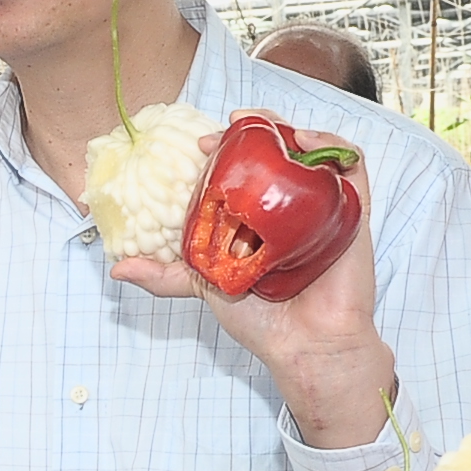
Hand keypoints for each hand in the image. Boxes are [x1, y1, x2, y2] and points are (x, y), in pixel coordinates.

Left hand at [108, 117, 393, 447]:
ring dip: (288, 127)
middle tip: (227, 130)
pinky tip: (306, 142)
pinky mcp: (352, 210)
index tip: (200, 147)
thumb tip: (118, 268)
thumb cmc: (261, 321)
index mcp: (257, 218)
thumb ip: (165, 276)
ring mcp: (321, 206)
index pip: (242, 169)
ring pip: (311, 150)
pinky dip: (332, 145)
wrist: (306, 346)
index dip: (223, 150)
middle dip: (253, 130)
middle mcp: (288, 207)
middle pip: (276, 152)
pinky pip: (351, 166)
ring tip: (262, 124)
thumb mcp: (205, 287)